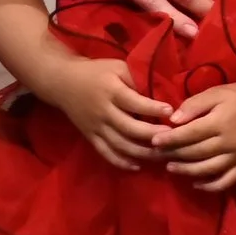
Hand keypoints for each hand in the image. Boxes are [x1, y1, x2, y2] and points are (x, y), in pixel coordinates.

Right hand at [48, 58, 171, 172]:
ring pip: (120, 145)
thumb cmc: (96, 72)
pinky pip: (106, 153)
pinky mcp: (90, 137)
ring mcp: (96, 127)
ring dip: (142, 153)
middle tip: (173, 137)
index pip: (134, 102)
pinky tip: (137, 166)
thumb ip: (136, 80)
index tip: (171, 111)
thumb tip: (159, 94)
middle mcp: (103, 112)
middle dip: (152, 135)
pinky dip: (121, 162)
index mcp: (111, 91)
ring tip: (162, 154)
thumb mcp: (117, 67)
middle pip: (129, 128)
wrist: (63, 83)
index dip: (153, 108)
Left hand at [153, 79, 235, 193]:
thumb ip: (194, 105)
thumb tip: (173, 120)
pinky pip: (226, 181)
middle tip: (156, 155)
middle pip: (195, 153)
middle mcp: (229, 143)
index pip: (189, 134)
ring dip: (186, 171)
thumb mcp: (216, 93)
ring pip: (207, 169)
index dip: (170, 139)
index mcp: (221, 122)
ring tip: (170, 168)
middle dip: (173, 154)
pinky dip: (210, 186)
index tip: (153, 141)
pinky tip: (196, 184)